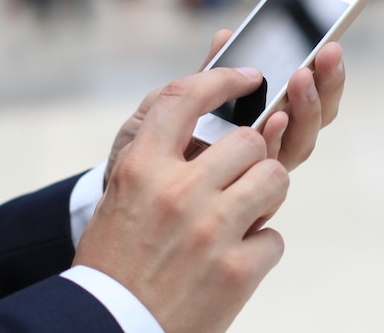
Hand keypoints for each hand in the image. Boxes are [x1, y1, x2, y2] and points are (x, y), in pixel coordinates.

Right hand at [75, 67, 288, 332]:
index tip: (249, 77)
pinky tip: (233, 262)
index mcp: (141, 167)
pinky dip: (259, 249)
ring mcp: (211, 229)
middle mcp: (178, 191)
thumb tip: (205, 115)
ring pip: (275, 177)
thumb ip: (159, 154)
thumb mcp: (124, 195)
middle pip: (248, 140)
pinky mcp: (237, 270)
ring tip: (244, 214)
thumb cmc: (115, 259)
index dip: (223, 78)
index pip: (186, 97)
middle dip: (252, 156)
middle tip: (240, 177)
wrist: (109, 326)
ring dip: (265, 194)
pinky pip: (274, 238)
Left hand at [106, 30, 344, 182]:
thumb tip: (226, 36)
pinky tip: (272, 118)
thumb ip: (201, 79)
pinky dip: (274, 141)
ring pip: (299, 143)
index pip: (296, 97)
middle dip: (324, 85)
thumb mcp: (165, 105)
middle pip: (310, 119)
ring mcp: (253, 174)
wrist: (116, 193)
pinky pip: (269, 171)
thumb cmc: (142, 148)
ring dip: (305, 107)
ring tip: (299, 78)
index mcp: (249, 121)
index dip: (319, 73)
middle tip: (326, 54)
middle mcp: (261, 148)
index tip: (327, 44)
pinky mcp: (242, 199)